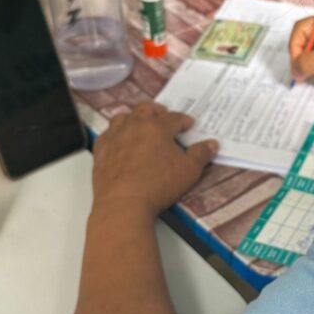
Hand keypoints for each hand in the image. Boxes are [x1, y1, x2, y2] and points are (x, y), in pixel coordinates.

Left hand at [91, 103, 217, 215]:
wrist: (124, 203)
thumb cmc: (158, 185)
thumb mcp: (189, 171)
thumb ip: (201, 154)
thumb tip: (212, 144)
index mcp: (157, 127)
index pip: (174, 118)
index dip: (183, 120)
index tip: (188, 124)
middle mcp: (134, 126)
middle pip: (146, 109)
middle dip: (157, 110)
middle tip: (163, 114)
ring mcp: (115, 137)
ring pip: (123, 117)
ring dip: (134, 117)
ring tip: (139, 122)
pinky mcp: (101, 150)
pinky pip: (107, 133)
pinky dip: (115, 132)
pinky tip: (119, 139)